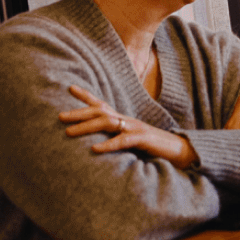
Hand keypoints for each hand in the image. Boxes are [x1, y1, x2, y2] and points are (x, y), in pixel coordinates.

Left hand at [61, 86, 196, 169]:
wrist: (179, 151)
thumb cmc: (153, 148)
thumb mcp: (130, 140)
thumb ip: (115, 137)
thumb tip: (93, 142)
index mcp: (123, 120)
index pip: (102, 104)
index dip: (86, 96)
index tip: (70, 88)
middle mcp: (127, 120)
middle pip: (100, 111)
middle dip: (78, 113)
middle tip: (59, 116)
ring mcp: (135, 128)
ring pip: (108, 123)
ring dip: (87, 127)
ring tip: (69, 133)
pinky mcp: (143, 139)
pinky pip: (123, 141)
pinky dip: (108, 144)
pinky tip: (95, 149)